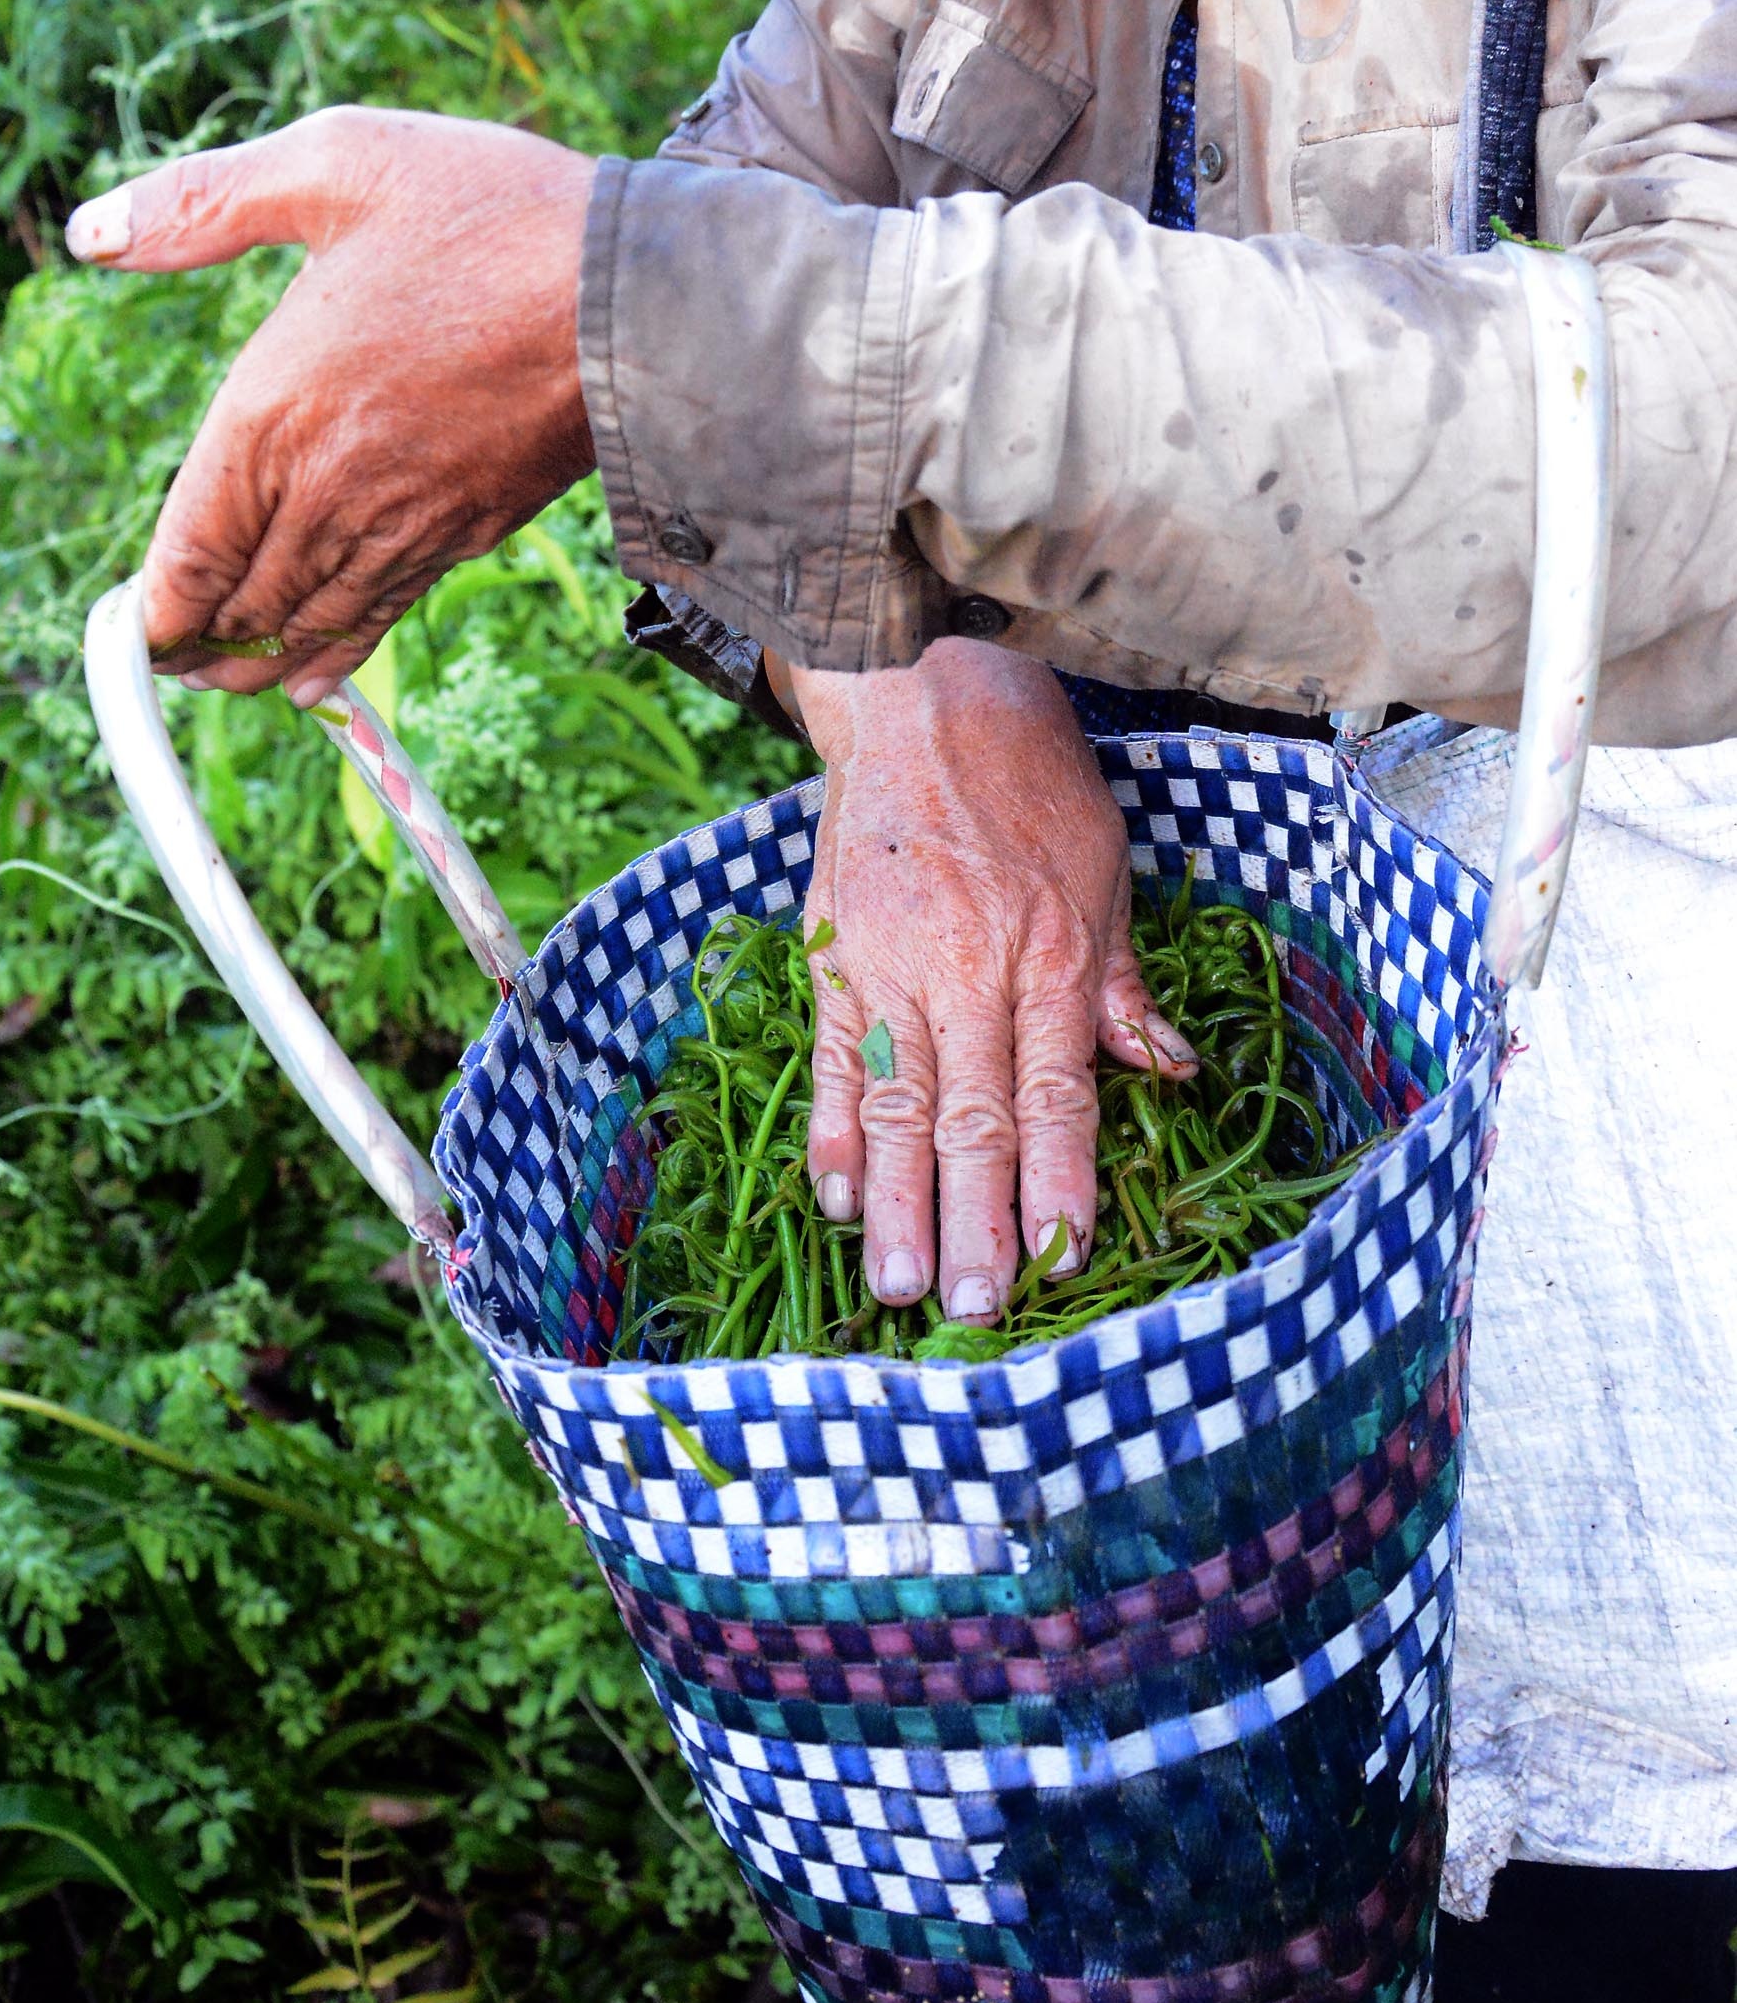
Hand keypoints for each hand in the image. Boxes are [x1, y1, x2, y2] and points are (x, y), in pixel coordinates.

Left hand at [66, 108, 595, 703]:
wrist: (642, 296)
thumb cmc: (489, 216)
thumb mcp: (335, 162)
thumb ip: (202, 201)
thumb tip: (90, 232)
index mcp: (271, 408)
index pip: (185, 547)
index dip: (150, 606)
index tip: (131, 629)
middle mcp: (326, 487)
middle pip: (239, 601)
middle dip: (194, 644)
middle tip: (166, 665)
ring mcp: (402, 520)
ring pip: (307, 620)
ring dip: (256, 658)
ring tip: (222, 680)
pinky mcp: (467, 530)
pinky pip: (380, 614)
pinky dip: (335, 653)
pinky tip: (312, 677)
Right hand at [789, 641, 1195, 1322]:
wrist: (921, 697)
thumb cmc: (1032, 784)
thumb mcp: (1104, 873)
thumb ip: (1123, 985)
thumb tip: (1172, 1071)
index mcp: (1049, 955)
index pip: (1055, 1092)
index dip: (1058, 1179)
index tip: (1063, 1255)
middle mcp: (968, 968)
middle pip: (972, 1116)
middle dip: (974, 1219)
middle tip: (969, 1306)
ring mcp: (891, 963)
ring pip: (897, 1102)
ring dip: (898, 1201)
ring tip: (898, 1281)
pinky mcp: (834, 951)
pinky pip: (831, 1055)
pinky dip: (834, 1129)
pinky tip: (837, 1196)